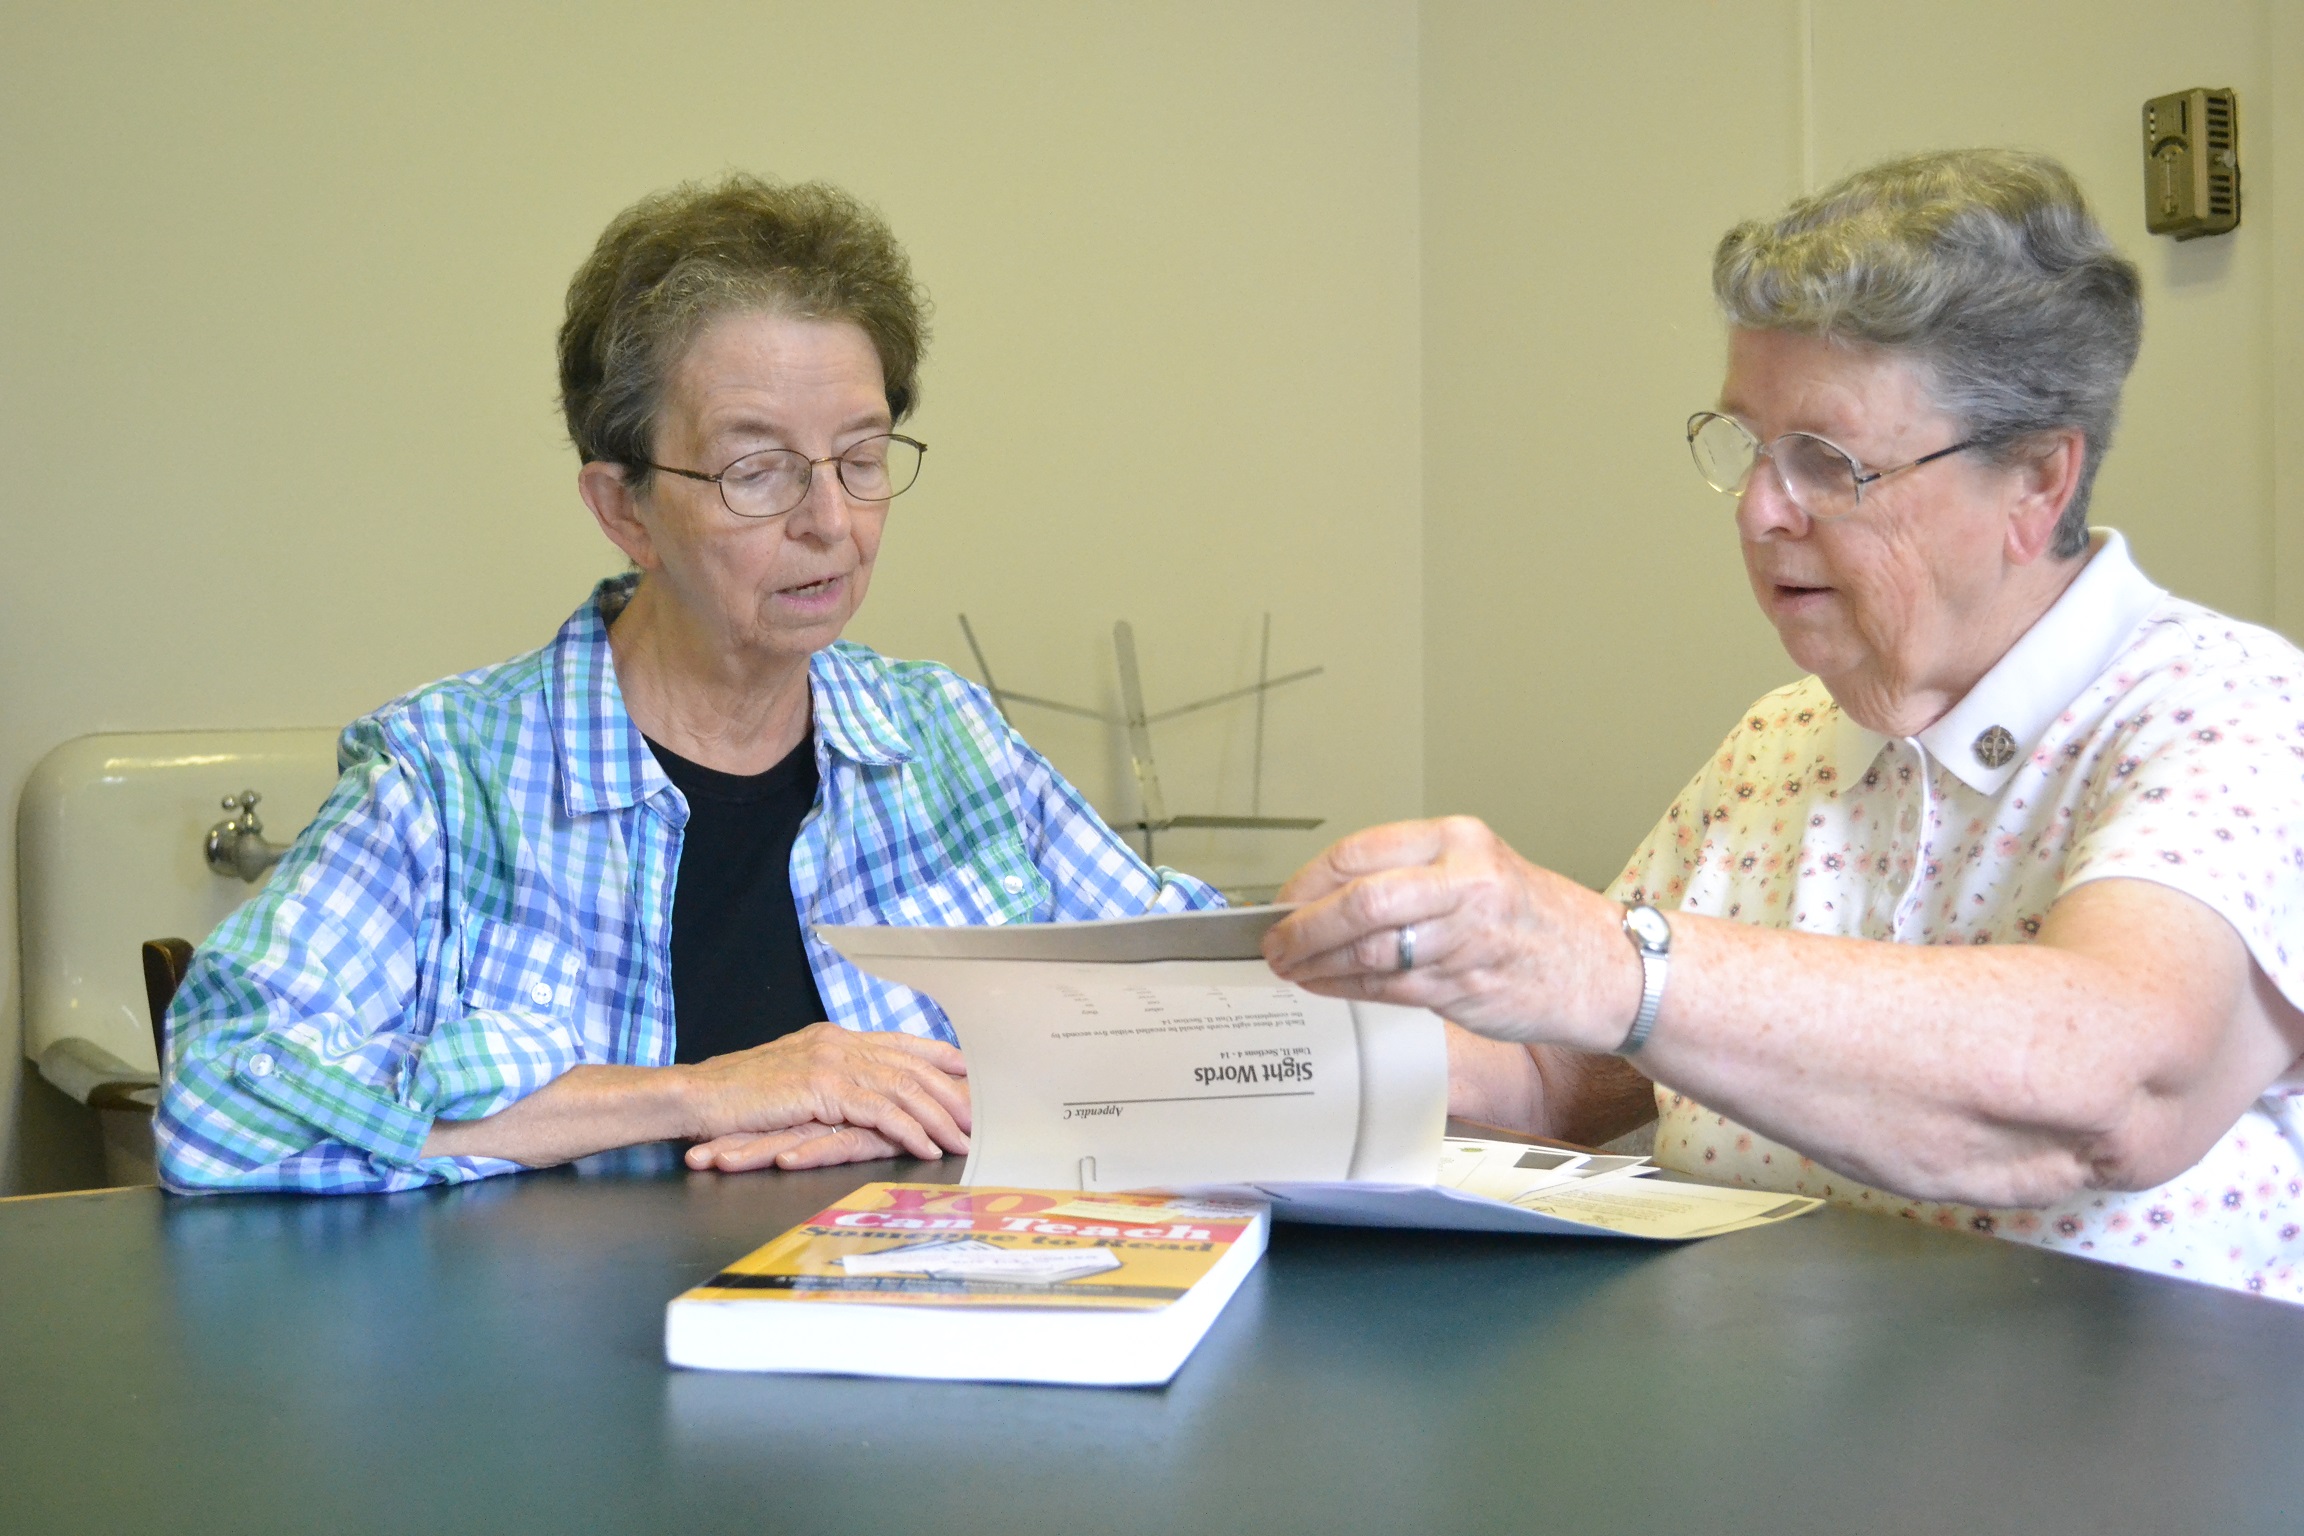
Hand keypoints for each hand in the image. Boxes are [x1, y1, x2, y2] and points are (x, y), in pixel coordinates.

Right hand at [678, 1021, 970, 1170]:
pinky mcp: (822, 1088)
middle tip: (985, 1118)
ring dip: (940, 1117)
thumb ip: (826, 1081)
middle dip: (953, 1093)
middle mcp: (839, 1043)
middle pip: (913, 1064)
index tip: (974, 1075)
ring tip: (965, 1140)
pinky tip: (927, 1148)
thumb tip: (856, 1097)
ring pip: (904, 1086)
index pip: (902, 1043)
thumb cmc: (735, 1097)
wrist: (697, 1095)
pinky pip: (880, 1110)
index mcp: (834, 1038)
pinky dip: (909, 1130)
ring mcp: (831, 1062)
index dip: (942, 1058)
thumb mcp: (789, 1081)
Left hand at [1260, 817, 1636, 1050]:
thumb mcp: (1478, 868)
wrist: (1608, 968)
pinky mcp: (1466, 987)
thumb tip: (1324, 896)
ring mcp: (1467, 938)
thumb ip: (1408, 875)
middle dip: (1302, 927)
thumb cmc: (1536, 920)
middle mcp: (1464, 882)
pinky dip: (1344, 989)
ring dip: (1316, 964)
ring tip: (1291, 967)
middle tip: (1274, 942)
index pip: (1360, 852)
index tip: (1282, 901)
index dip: (1308, 882)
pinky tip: (1325, 986)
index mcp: (1460, 841)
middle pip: (1358, 902)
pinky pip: (1386, 988)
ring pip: (1367, 951)